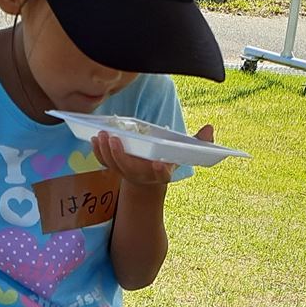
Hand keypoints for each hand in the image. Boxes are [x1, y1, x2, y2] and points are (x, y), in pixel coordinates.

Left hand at [92, 124, 214, 187]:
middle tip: (114, 138)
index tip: (160, 163)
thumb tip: (210, 128)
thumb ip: (198, 142)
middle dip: (121, 155)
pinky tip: (95, 138)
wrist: (149, 178)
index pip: (163, 173)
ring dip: (105, 152)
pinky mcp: (115, 169)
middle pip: (130, 169)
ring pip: (113, 166)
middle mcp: (143, 176)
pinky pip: (104, 162)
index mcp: (162, 173)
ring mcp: (127, 174)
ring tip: (102, 135)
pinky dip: (98, 152)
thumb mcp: (184, 151)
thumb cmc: (167, 159)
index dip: (161, 170)